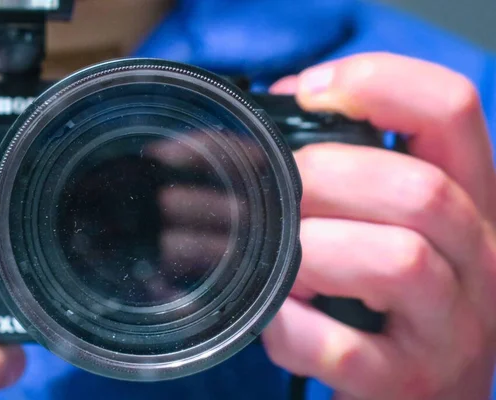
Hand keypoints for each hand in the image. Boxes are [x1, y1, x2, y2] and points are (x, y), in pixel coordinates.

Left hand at [261, 52, 495, 399]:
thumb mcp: (395, 221)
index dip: (378, 82)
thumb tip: (277, 117)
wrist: (424, 396)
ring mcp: (450, 328)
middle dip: (324, 177)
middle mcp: (478, 259)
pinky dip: (293, 326)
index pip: (451, 109)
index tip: (308, 93)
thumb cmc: (394, 299)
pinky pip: (346, 349)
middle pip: (420, 189)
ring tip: (283, 257)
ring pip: (397, 260)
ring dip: (313, 251)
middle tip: (279, 192)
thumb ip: (357, 171)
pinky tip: (275, 315)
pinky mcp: (406, 382)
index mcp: (469, 201)